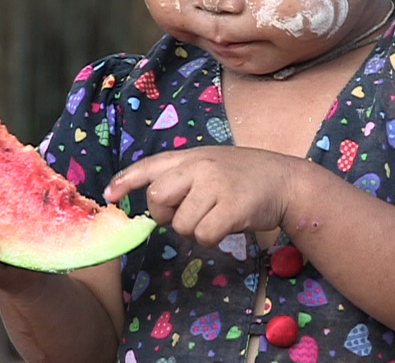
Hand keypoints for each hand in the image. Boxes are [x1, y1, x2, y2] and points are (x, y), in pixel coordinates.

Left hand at [103, 147, 298, 246]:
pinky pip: (203, 235)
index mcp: (191, 156)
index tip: (108, 194)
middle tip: (189, 212)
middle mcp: (200, 166)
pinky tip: (227, 225)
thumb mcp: (210, 165)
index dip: (126, 180)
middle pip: (157, 198)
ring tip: (215, 216)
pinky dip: (211, 239)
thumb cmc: (244, 176)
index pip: (149, 166)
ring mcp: (216, 185)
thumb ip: (183, 177)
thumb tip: (153, 200)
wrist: (286, 180)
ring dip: (194, 229)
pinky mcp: (232, 207)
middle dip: (166, 214)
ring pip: (181, 223)